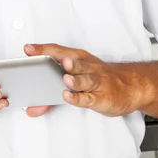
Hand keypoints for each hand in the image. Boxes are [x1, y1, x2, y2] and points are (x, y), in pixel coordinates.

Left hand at [24, 44, 151, 116]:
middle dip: (63, 61)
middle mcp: (87, 66)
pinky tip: (69, 96)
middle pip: (73, 62)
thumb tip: (31, 108)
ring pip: (84, 79)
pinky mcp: (102, 97)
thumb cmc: (98, 79)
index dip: (43, 49)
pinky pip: (89, 97)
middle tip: (54, 59)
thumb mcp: (78, 79)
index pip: (58, 51)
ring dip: (75, 79)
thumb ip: (51, 94)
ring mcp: (96, 81)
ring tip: (65, 79)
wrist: (129, 86)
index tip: (28, 49)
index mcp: (79, 57)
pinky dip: (78, 98)